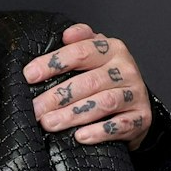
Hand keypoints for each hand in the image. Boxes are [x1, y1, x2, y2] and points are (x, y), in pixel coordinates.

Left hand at [22, 23, 153, 146]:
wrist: (137, 103)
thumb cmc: (107, 77)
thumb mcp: (95, 54)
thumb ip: (80, 41)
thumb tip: (66, 34)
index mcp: (112, 49)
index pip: (80, 52)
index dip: (53, 63)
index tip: (29, 75)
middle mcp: (126, 69)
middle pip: (89, 81)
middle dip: (58, 96)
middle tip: (36, 109)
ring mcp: (136, 94)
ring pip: (104, 103)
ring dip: (73, 115)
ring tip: (49, 123)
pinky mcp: (141, 117)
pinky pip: (120, 126)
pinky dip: (99, 132)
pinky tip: (80, 136)